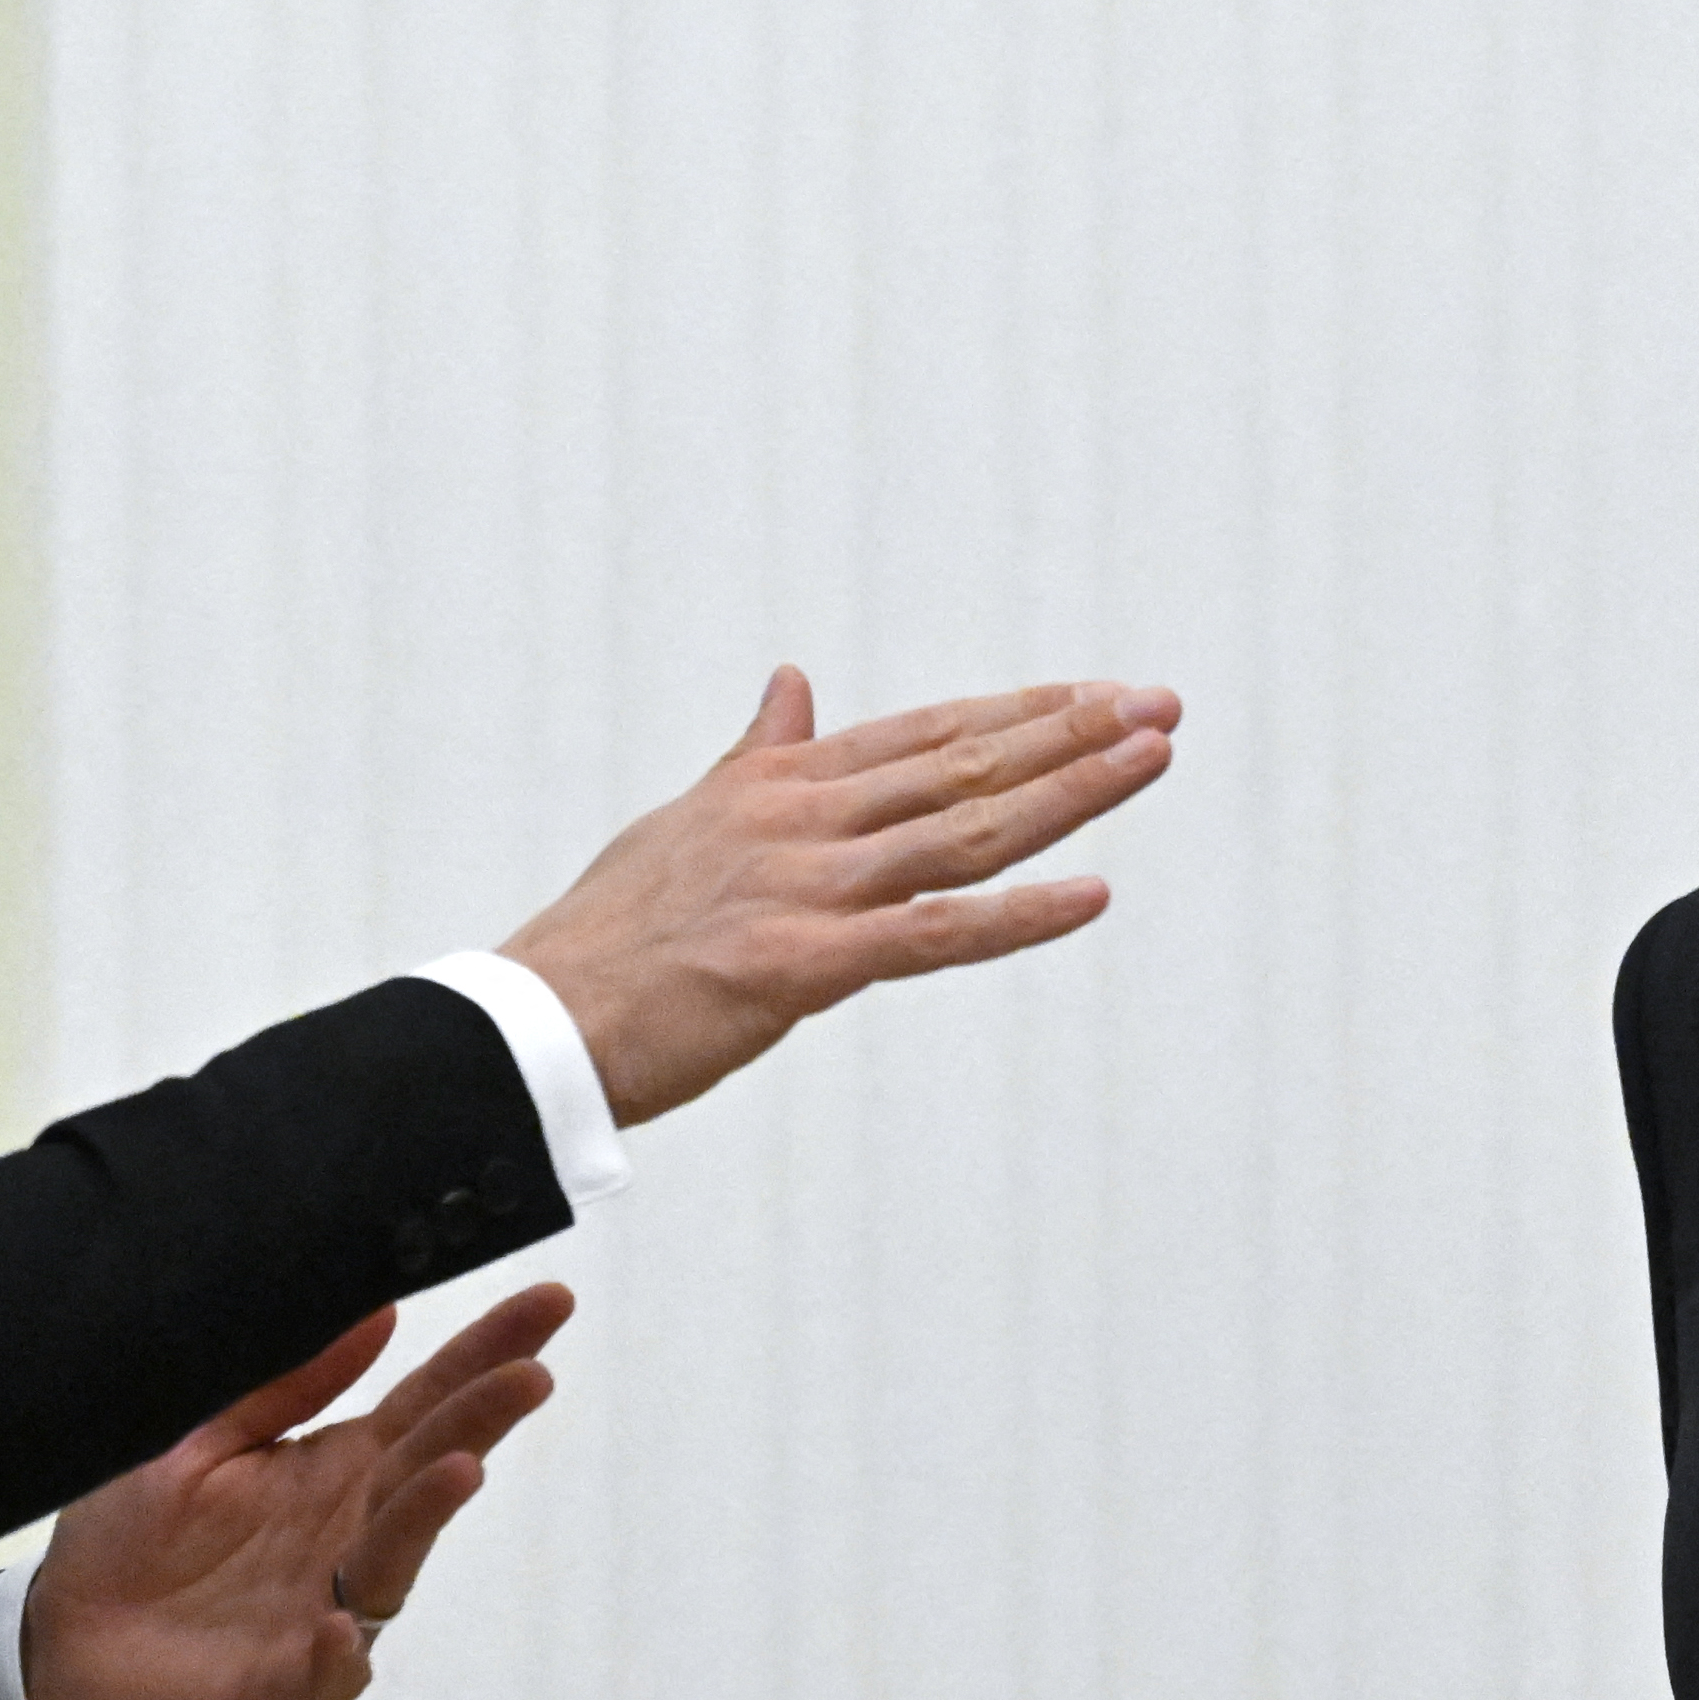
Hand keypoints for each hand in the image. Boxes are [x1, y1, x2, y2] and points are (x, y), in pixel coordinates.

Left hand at [15, 1283, 571, 1699]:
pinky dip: (334, 1660)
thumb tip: (382, 1310)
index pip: (424, 1407)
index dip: (485, 1357)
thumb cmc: (132, 1543)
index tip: (549, 1305)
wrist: (60, 1653)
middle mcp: (344, 1540)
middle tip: (530, 1376)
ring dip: (424, 1520)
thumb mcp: (200, 1440)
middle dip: (481, 1423)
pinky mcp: (276, 1691)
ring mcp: (321, 1616)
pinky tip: (340, 1632)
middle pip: (426, 1473)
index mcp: (330, 1475)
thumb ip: (285, 1386)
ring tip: (457, 1470)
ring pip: (389, 1567)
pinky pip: (316, 1679)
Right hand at [499, 668, 1182, 1124]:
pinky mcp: (801, 965)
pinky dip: (1017, 915)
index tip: (1098, 694)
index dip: (1019, 712)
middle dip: (1071, 733)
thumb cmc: (612, 931)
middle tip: (1160, 705)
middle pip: (963, 763)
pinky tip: (1092, 896)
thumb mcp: (689, 817)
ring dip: (1069, 792)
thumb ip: (759, 752)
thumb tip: (794, 679)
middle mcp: (802, 819)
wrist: (538, 1019)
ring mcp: (806, 888)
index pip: (926, 733)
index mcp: (780, 783)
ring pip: (964, 830)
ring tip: (1150, 757)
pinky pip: (932, 935)